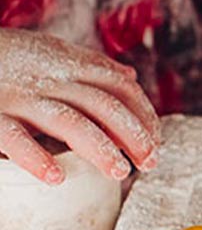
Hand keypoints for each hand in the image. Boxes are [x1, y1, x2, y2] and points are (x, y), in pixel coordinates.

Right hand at [0, 30, 159, 183]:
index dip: (143, 113)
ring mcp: (18, 95)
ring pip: (70, 121)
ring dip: (100, 149)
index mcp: (64, 62)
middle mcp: (47, 77)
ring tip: (120, 173)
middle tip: (152, 162)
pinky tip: (56, 178)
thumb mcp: (47, 51)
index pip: (118, 86)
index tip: (157, 138)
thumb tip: (129, 75)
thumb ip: (87, 65)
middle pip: (104, 105)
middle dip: (134, 135)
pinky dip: (36, 158)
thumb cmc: (1, 57)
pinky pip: (14, 138)